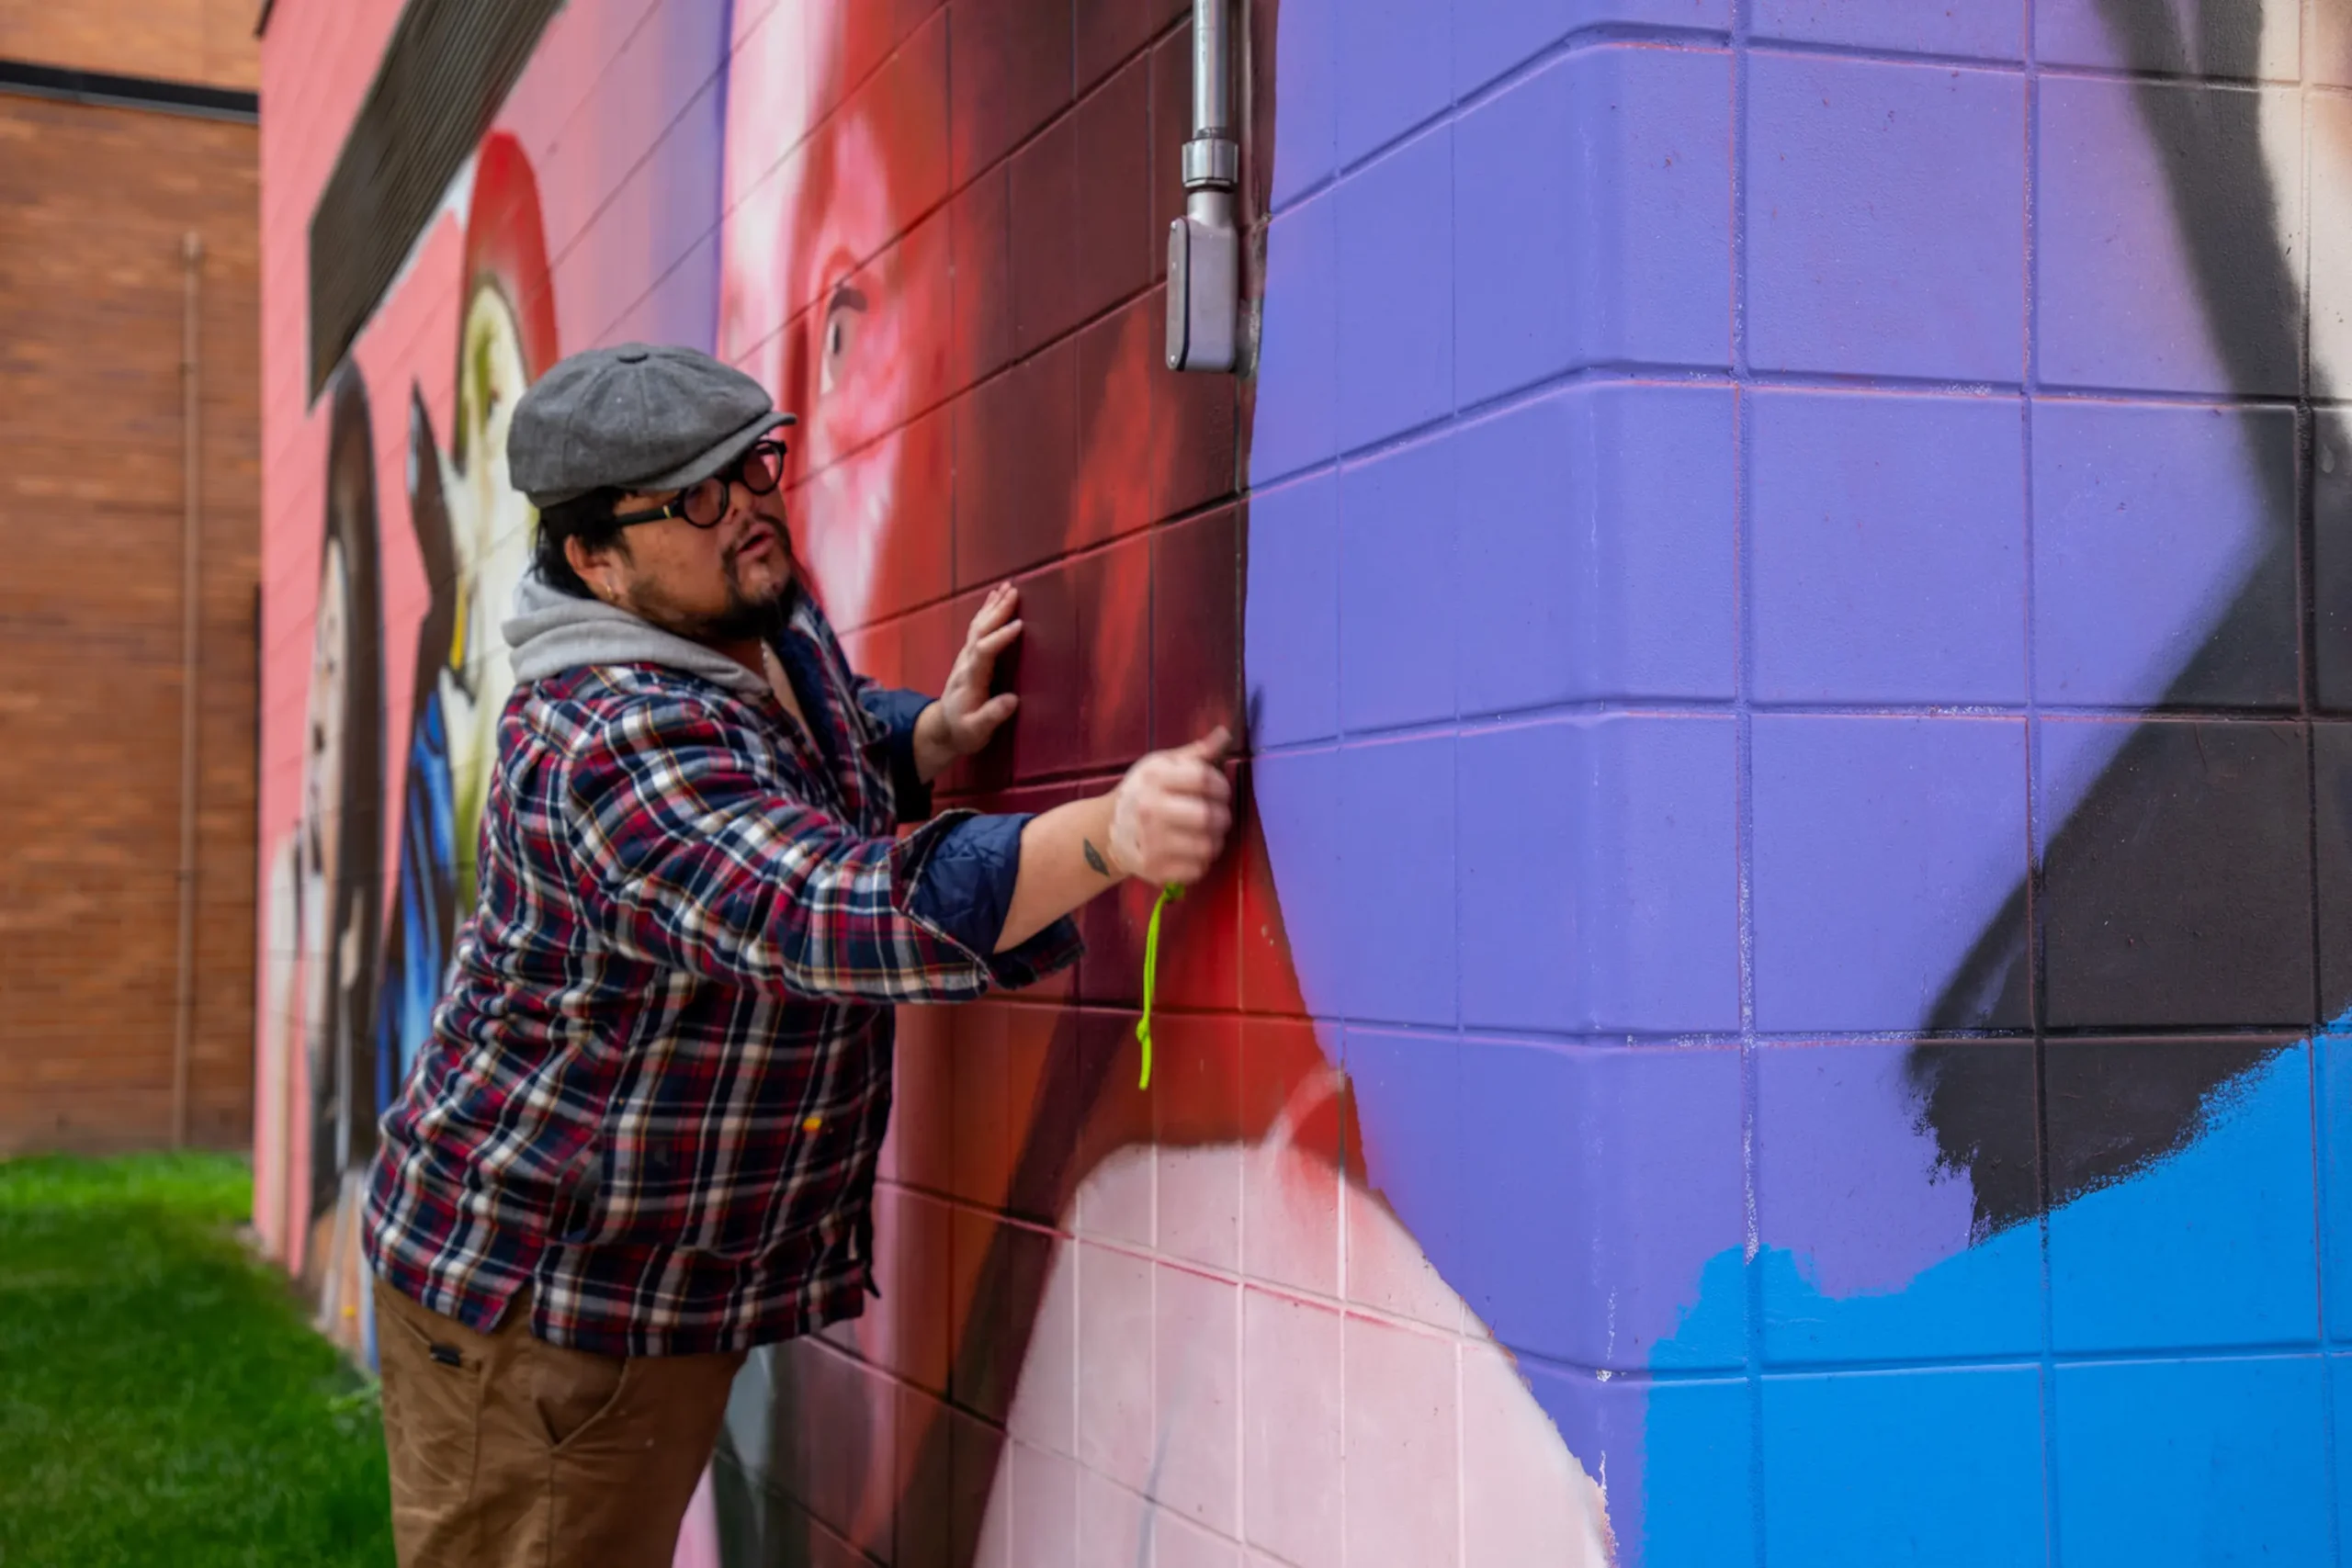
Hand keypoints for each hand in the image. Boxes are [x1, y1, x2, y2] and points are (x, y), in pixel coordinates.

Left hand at [916, 584, 1022, 778]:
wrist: (942, 729)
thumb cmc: (962, 731)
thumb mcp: (976, 731)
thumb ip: (992, 716)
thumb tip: (1013, 700)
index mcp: (971, 679)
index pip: (984, 652)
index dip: (1000, 638)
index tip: (1019, 626)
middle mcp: (966, 663)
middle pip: (980, 631)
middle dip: (997, 611)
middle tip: (1014, 592)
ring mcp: (966, 658)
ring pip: (978, 626)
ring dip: (992, 606)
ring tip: (1007, 587)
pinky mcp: (970, 657)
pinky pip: (978, 629)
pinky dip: (987, 612)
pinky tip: (995, 600)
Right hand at [1107, 728, 1233, 885]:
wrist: (1106, 829)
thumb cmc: (1143, 792)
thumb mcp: (1162, 765)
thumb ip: (1196, 753)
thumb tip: (1224, 733)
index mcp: (1154, 779)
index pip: (1204, 779)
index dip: (1221, 785)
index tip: (1219, 790)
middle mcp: (1150, 811)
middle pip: (1208, 816)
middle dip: (1222, 816)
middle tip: (1217, 815)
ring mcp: (1151, 843)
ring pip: (1208, 846)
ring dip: (1215, 840)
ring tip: (1206, 834)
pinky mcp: (1155, 869)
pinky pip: (1198, 869)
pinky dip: (1201, 861)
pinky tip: (1191, 850)